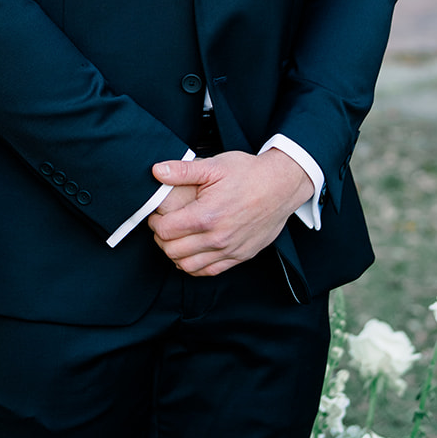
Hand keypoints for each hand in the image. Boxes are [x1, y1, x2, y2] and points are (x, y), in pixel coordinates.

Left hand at [147, 148, 313, 277]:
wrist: (281, 186)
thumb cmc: (248, 173)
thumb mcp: (214, 165)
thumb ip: (182, 170)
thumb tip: (156, 171)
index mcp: (207, 215)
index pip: (165, 231)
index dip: (155, 222)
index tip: (156, 215)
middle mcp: (218, 238)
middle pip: (173, 251)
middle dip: (161, 239)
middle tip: (162, 226)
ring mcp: (230, 250)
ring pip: (188, 266)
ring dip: (175, 254)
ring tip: (175, 239)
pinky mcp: (240, 256)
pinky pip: (209, 271)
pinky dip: (194, 265)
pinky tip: (191, 252)